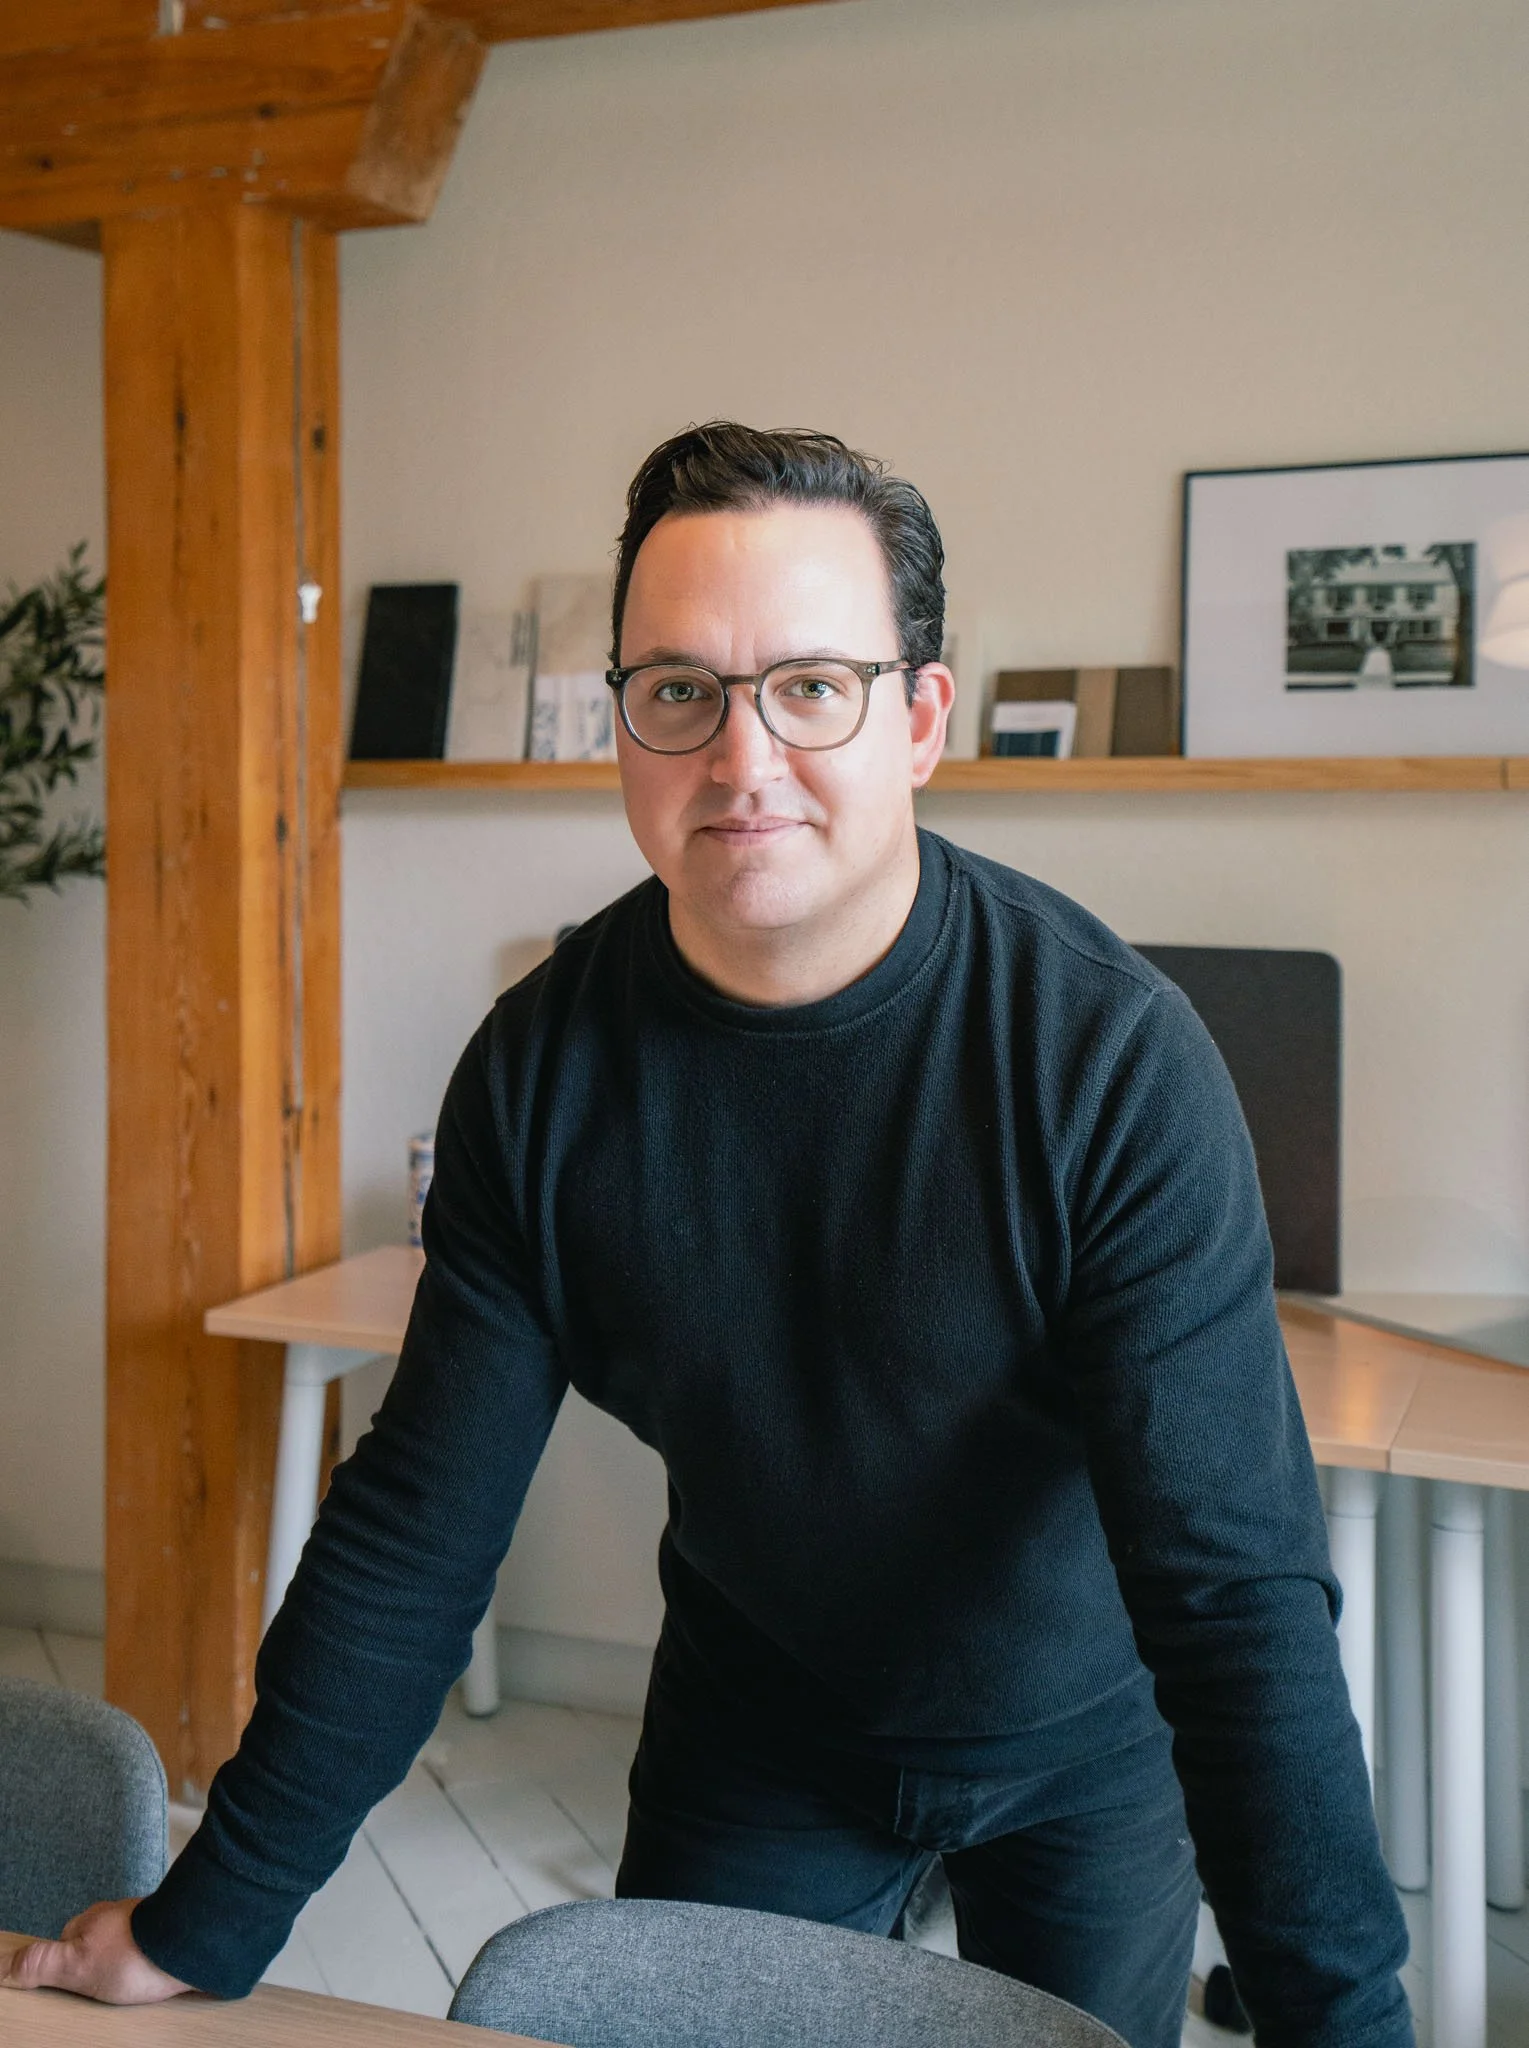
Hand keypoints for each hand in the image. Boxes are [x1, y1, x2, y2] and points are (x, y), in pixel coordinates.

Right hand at [1, 1899, 192, 2004]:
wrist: (193, 1946)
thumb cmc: (134, 1957)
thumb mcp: (77, 1966)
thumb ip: (41, 1964)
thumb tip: (4, 1968)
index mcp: (92, 1919)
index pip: (67, 1939)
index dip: (66, 1963)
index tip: (72, 1979)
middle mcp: (119, 1913)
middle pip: (96, 1938)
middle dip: (97, 1958)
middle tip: (102, 1984)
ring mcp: (147, 1919)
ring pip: (126, 1941)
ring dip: (127, 1958)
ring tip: (130, 1981)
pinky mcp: (172, 1931)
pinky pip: (154, 1945)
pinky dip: (151, 1958)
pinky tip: (155, 1972)